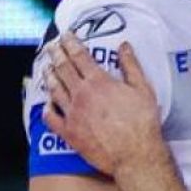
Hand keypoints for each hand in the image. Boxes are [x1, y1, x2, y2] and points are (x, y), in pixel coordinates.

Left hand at [43, 34, 163, 175]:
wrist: (135, 154)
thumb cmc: (143, 123)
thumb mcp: (143, 90)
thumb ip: (131, 66)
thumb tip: (124, 47)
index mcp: (99, 82)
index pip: (80, 56)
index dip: (71, 43)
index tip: (66, 35)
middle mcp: (81, 95)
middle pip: (63, 69)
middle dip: (56, 54)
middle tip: (52, 46)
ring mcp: (72, 114)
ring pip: (54, 90)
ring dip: (49, 76)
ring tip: (47, 68)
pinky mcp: (69, 132)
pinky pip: (51, 117)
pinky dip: (47, 107)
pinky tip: (47, 102)